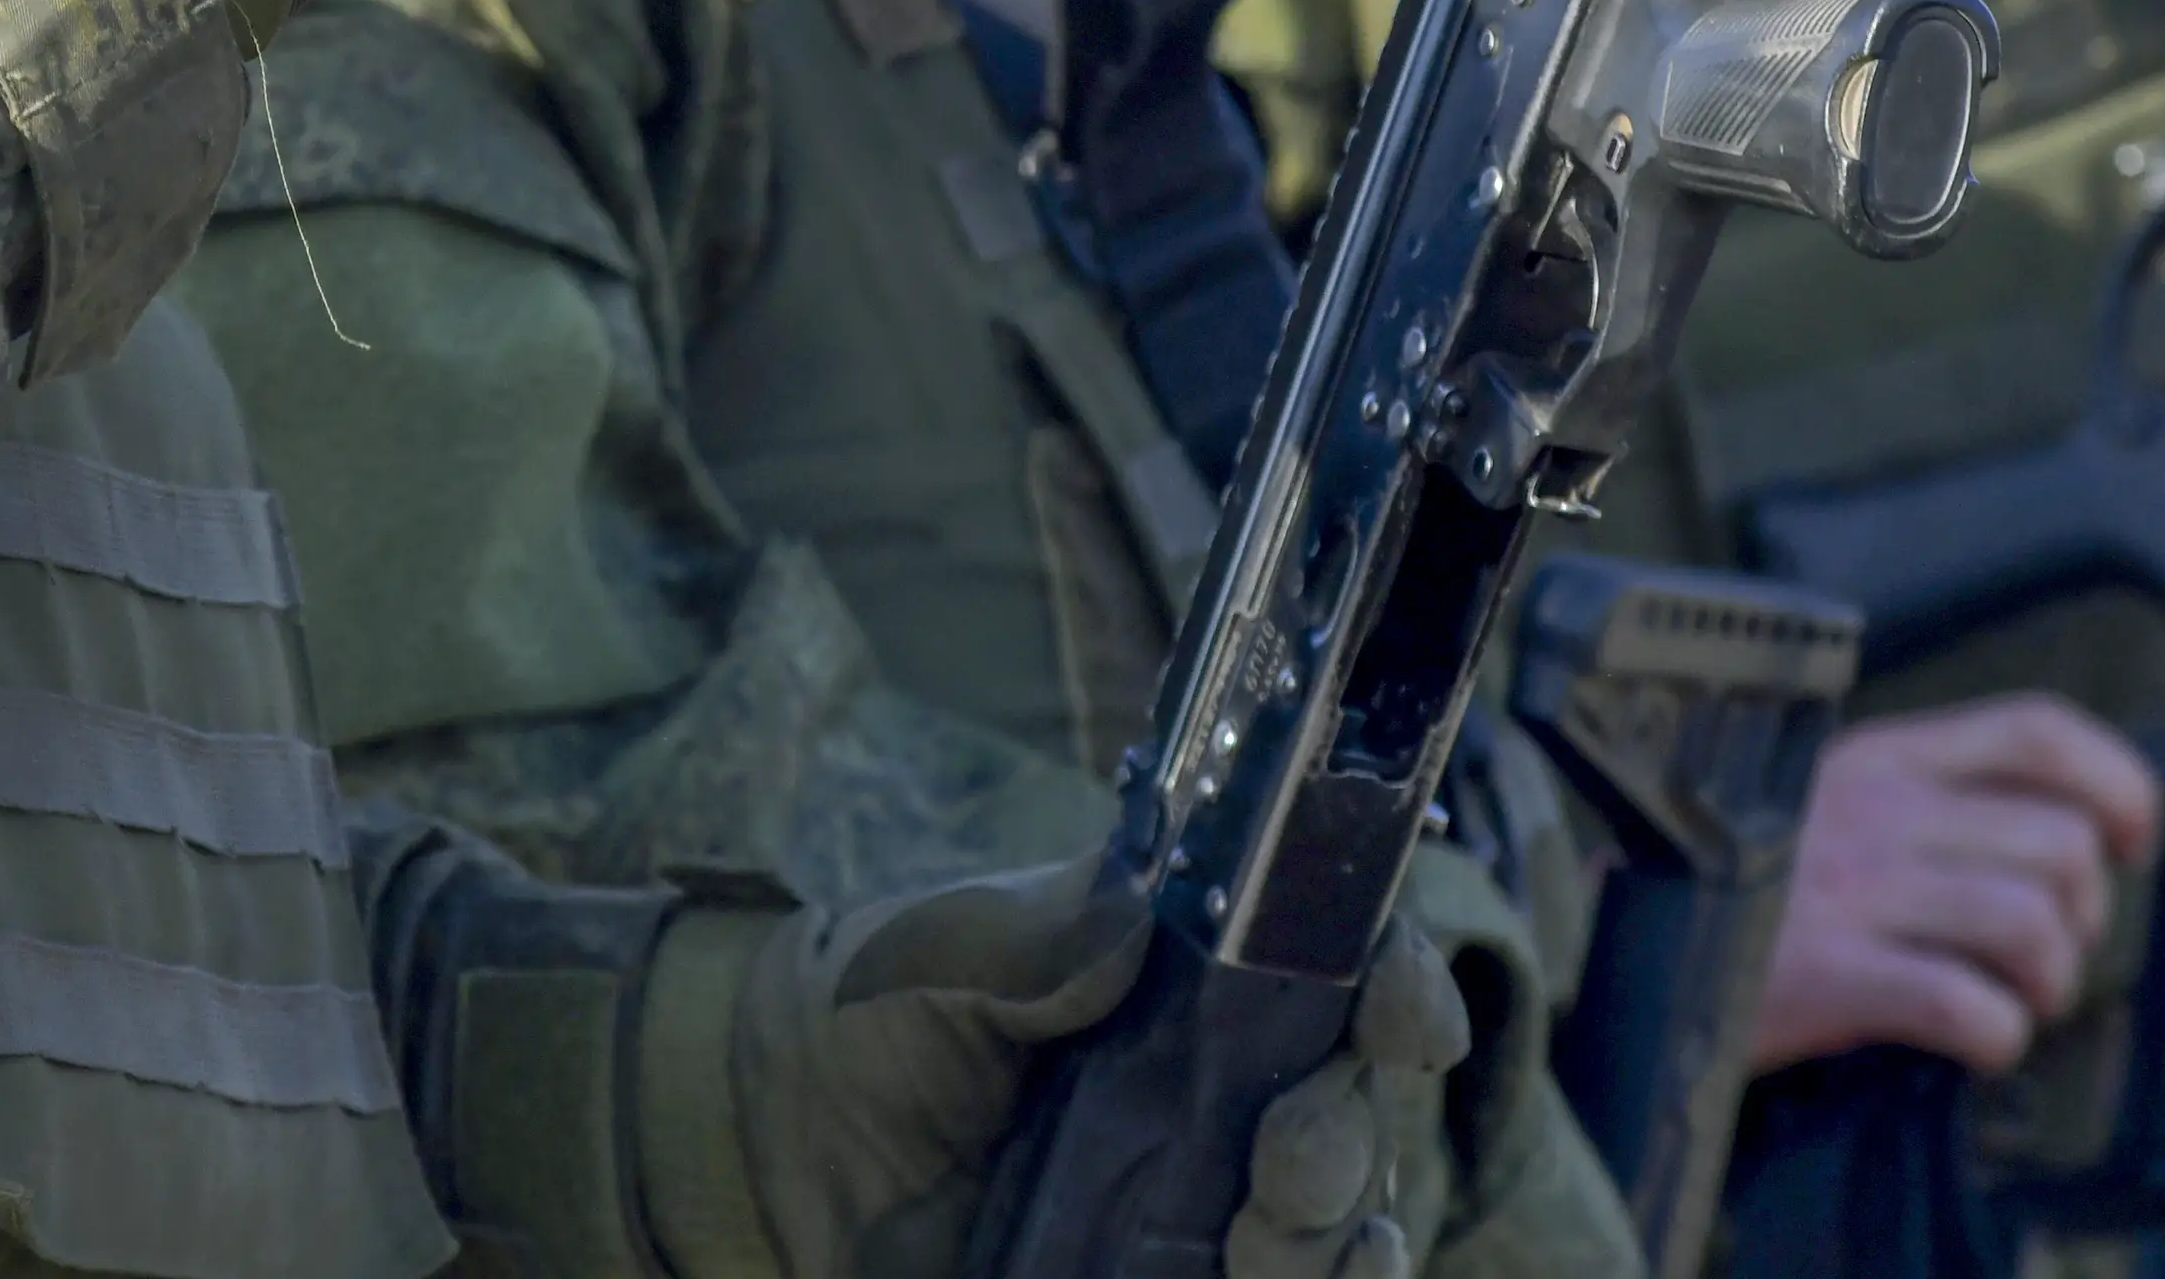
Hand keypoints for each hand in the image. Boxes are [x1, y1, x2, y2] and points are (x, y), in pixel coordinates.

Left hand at [716, 858, 1475, 1278]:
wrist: (763, 1137)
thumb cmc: (865, 1013)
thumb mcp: (945, 951)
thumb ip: (1046, 937)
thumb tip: (1141, 923)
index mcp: (1194, 987)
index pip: (1341, 973)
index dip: (1397, 985)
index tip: (1401, 1012)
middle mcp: (1221, 1097)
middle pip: (1353, 1120)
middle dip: (1346, 1136)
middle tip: (1282, 1154)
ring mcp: (1194, 1209)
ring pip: (1336, 1238)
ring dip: (1335, 1240)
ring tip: (1262, 1231)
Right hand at [1744, 696, 2164, 1074]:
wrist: (1632, 951)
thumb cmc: (1750, 886)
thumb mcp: (1831, 802)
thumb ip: (1930, 800)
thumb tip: (2065, 835)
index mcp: (1882, 755)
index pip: (2037, 732)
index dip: (2116, 783)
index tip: (2132, 839)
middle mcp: (1876, 810)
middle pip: (2061, 845)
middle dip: (2086, 918)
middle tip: (2046, 953)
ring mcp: (1855, 892)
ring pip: (2034, 927)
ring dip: (2049, 983)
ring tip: (2014, 1000)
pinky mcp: (1834, 977)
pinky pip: (1973, 1010)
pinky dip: (1998, 1039)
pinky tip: (1974, 1042)